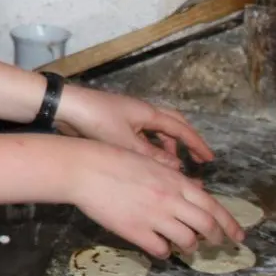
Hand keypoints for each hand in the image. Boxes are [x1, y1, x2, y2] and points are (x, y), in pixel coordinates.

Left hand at [55, 83, 214, 169]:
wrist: (65, 108)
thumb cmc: (96, 121)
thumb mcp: (126, 142)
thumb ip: (151, 155)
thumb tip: (176, 167)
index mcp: (148, 113)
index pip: (181, 128)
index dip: (196, 144)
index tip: (209, 159)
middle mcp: (142, 112)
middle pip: (173, 124)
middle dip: (187, 141)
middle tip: (197, 159)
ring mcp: (129, 116)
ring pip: (157, 131)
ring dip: (167, 146)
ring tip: (173, 165)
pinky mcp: (117, 122)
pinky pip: (143, 134)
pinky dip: (151, 146)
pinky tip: (147, 161)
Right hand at [70, 143, 244, 256]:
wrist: (86, 169)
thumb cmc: (115, 159)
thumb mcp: (151, 162)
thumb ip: (175, 179)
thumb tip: (196, 191)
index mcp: (175, 180)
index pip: (213, 206)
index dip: (229, 223)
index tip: (239, 236)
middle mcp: (170, 200)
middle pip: (207, 226)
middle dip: (217, 238)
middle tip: (217, 244)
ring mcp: (154, 217)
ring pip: (187, 241)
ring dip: (189, 245)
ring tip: (185, 244)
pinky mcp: (136, 232)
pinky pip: (161, 250)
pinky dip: (164, 251)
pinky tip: (160, 246)